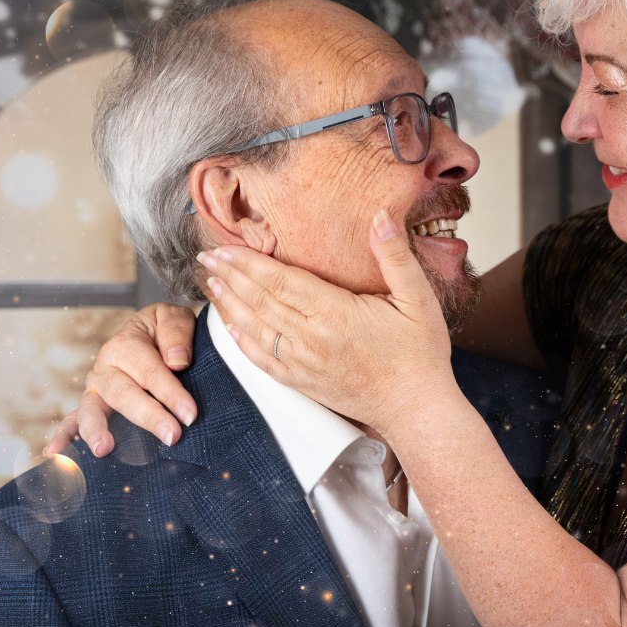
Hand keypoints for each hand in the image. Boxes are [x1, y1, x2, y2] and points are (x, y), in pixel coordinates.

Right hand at [43, 303, 198, 456]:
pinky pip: (72, 421)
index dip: (171, 393)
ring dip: (97, 429)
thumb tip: (176, 362)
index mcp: (125, 344)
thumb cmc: (165, 330)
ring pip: (92, 409)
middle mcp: (105, 368)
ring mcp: (95, 389)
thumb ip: (176, 333)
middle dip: (148, 415)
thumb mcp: (174, 318)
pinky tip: (56, 454)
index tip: (189, 414)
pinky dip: (63, 436)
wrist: (151, 333)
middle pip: (123, 393)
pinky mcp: (92, 405)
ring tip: (104, 449)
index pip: (150, 371)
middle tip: (171, 435)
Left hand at [199, 209, 456, 435]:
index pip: (281, 281)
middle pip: (261, 301)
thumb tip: (381, 217)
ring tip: (211, 284)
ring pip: (255, 329)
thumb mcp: (419, 299)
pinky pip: (263, 360)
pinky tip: (230, 329)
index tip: (226, 248)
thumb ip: (396, 256)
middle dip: (231, 277)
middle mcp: (313, 339)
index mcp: (336, 313)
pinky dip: (242, 342)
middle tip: (206, 257)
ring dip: (230, 306)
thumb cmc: (421, 355)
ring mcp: (305, 364)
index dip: (249, 263)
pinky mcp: (304, 383)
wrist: (416, 409)